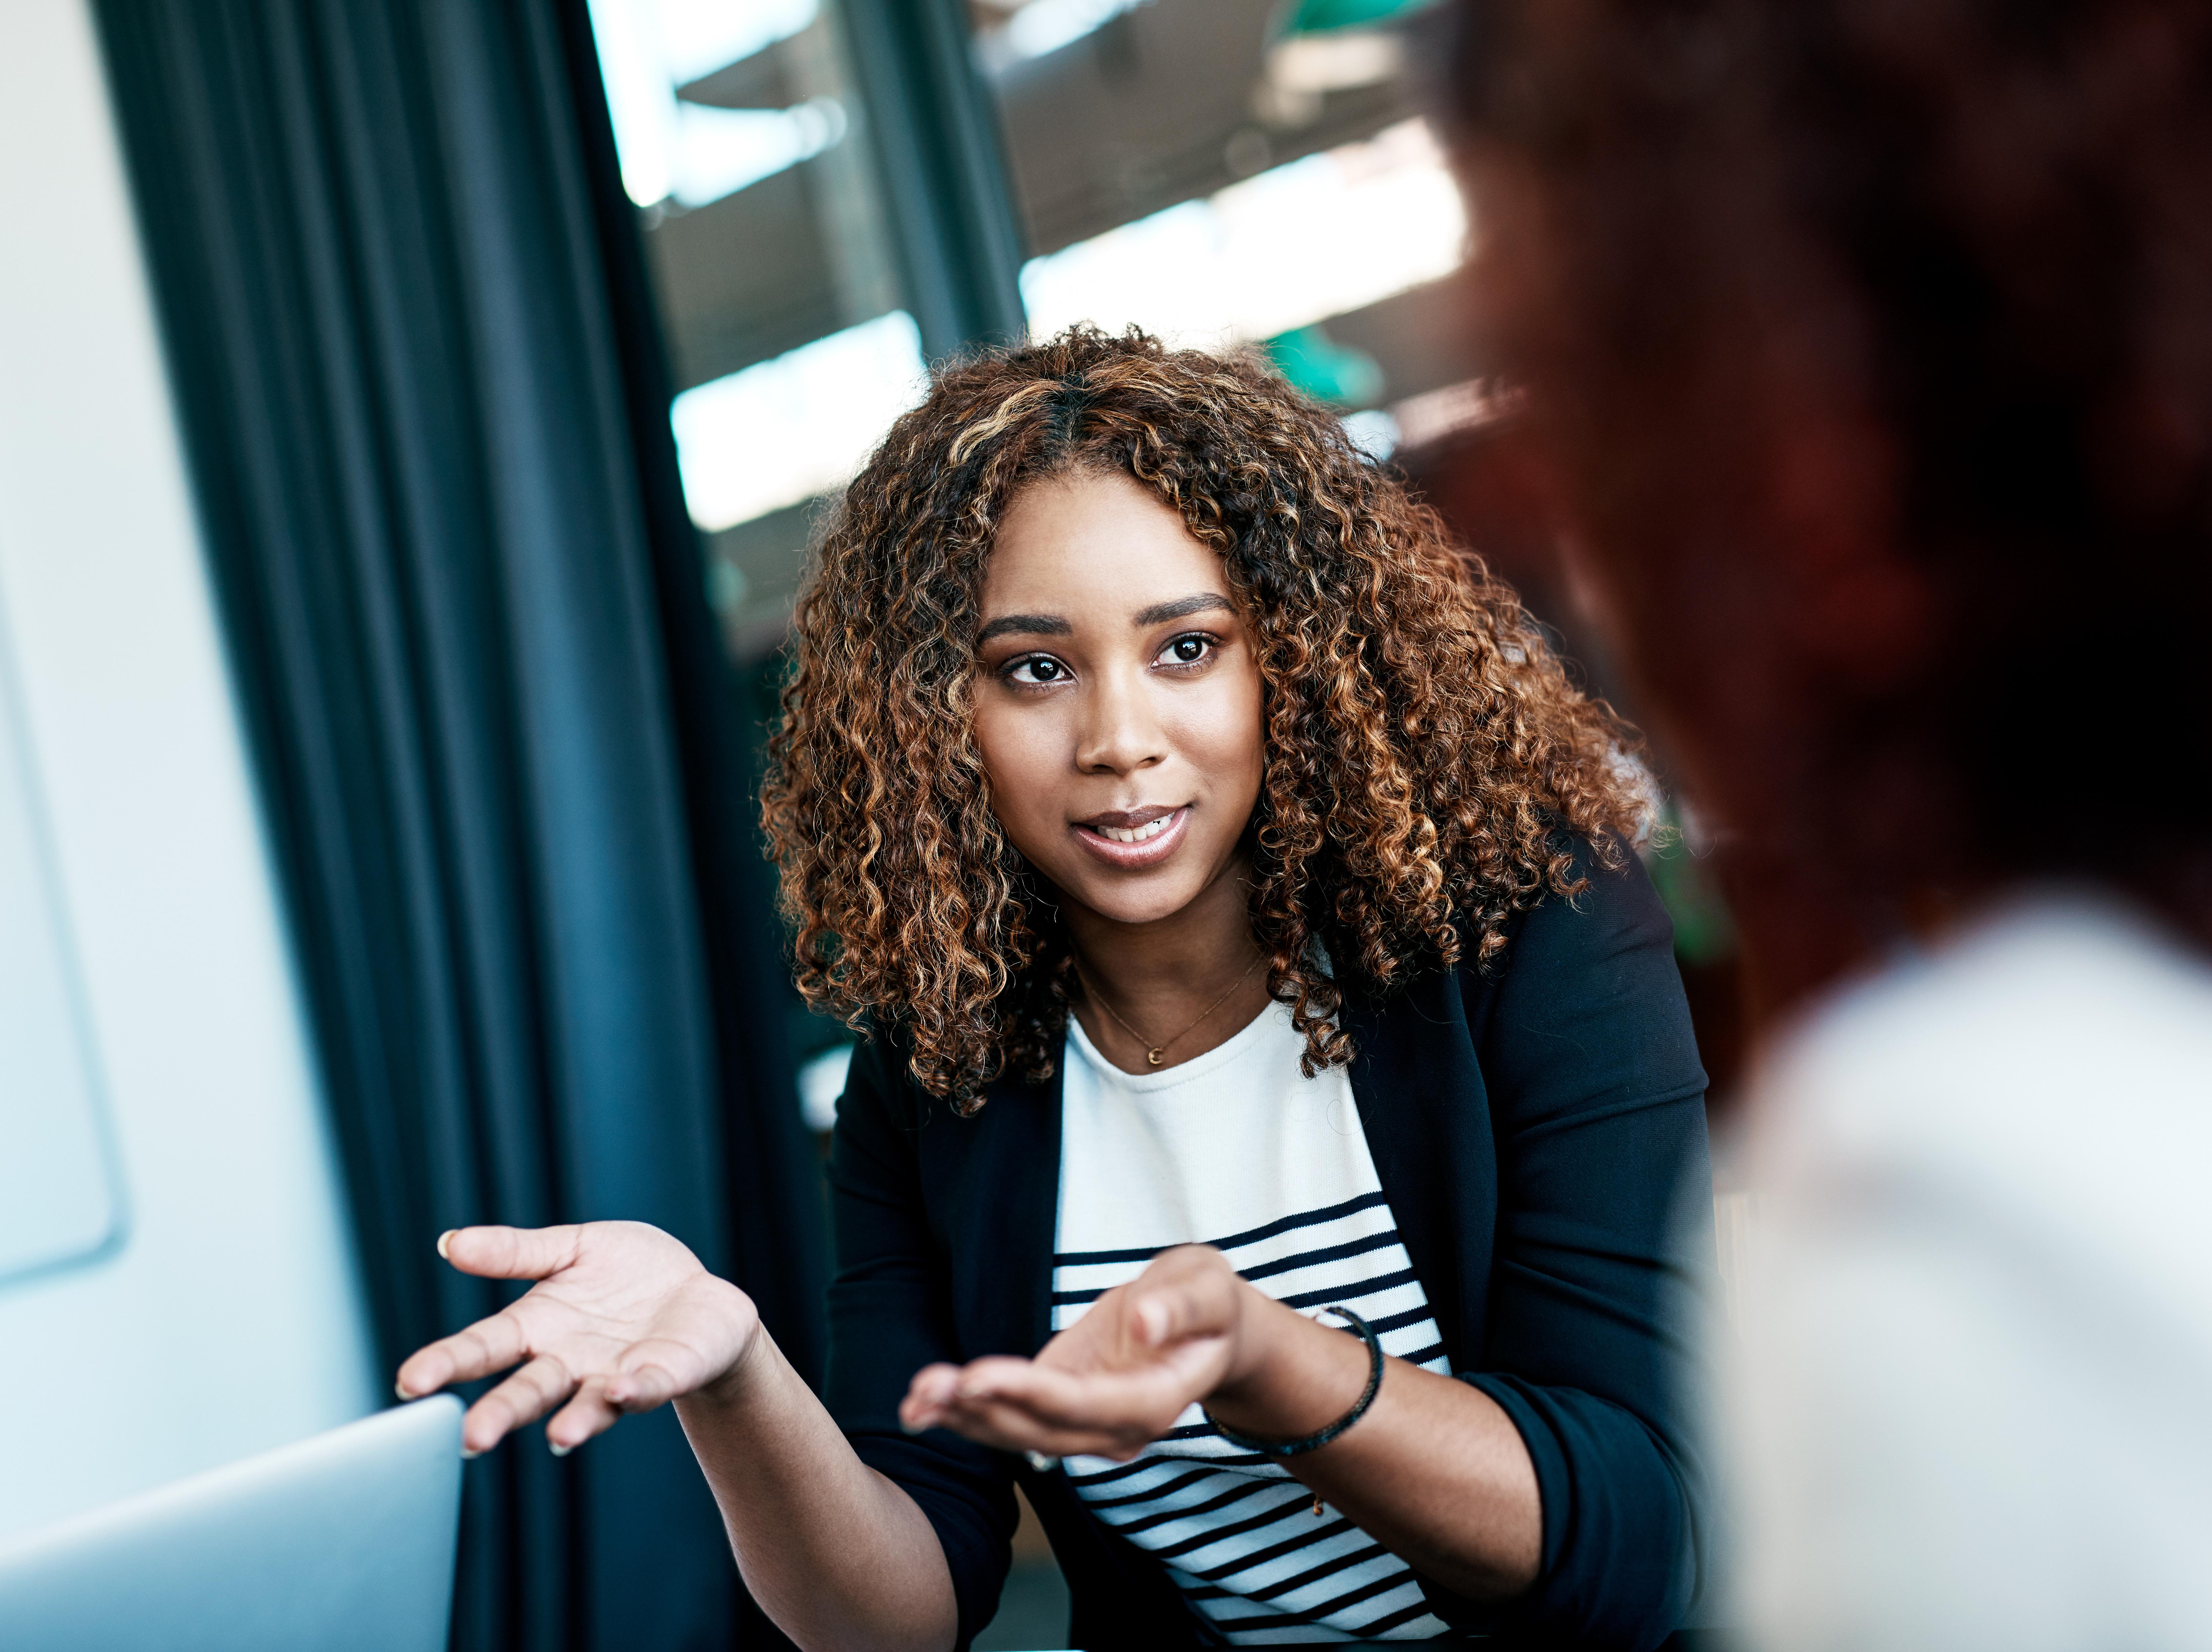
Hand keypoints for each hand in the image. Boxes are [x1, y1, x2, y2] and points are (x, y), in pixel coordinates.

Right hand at [394, 1222, 758, 1455]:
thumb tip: (451, 1242)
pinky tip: (623, 1389)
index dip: (446, 1364)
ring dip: (572, 1422)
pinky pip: (647, 1388)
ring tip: (559, 1437)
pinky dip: (635, 1391)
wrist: (696, 1296)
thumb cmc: (627, 1274)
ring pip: (585, 1406)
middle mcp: (569, 1364)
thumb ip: (515, 1252)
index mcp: (537, 1329)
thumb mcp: (571, 1249)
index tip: (409, 1381)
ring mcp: (614, 1377)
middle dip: (499, 1414)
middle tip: (469, 1438)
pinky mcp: (663, 1376)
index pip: (483, 1347)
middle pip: (526, 1391)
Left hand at [900, 1245, 1252, 1460]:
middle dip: (981, 1410)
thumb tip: (1144, 1321)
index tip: (978, 1375)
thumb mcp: (1208, 1288)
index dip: (1030, 1394)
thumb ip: (1180, 1307)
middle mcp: (1117, 1427)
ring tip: (913, 1400)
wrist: (1210, 1324)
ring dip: (964, 1419)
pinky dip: (969, 1410)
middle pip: (1042, 1431)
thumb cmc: (1210, 1302)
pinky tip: (924, 1401)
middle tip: (926, 1389)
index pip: (1085, 1406)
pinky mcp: (1063, 1401)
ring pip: (1021, 1433)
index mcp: (1155, 1401)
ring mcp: (1087, 1421)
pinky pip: (1014, 1414)